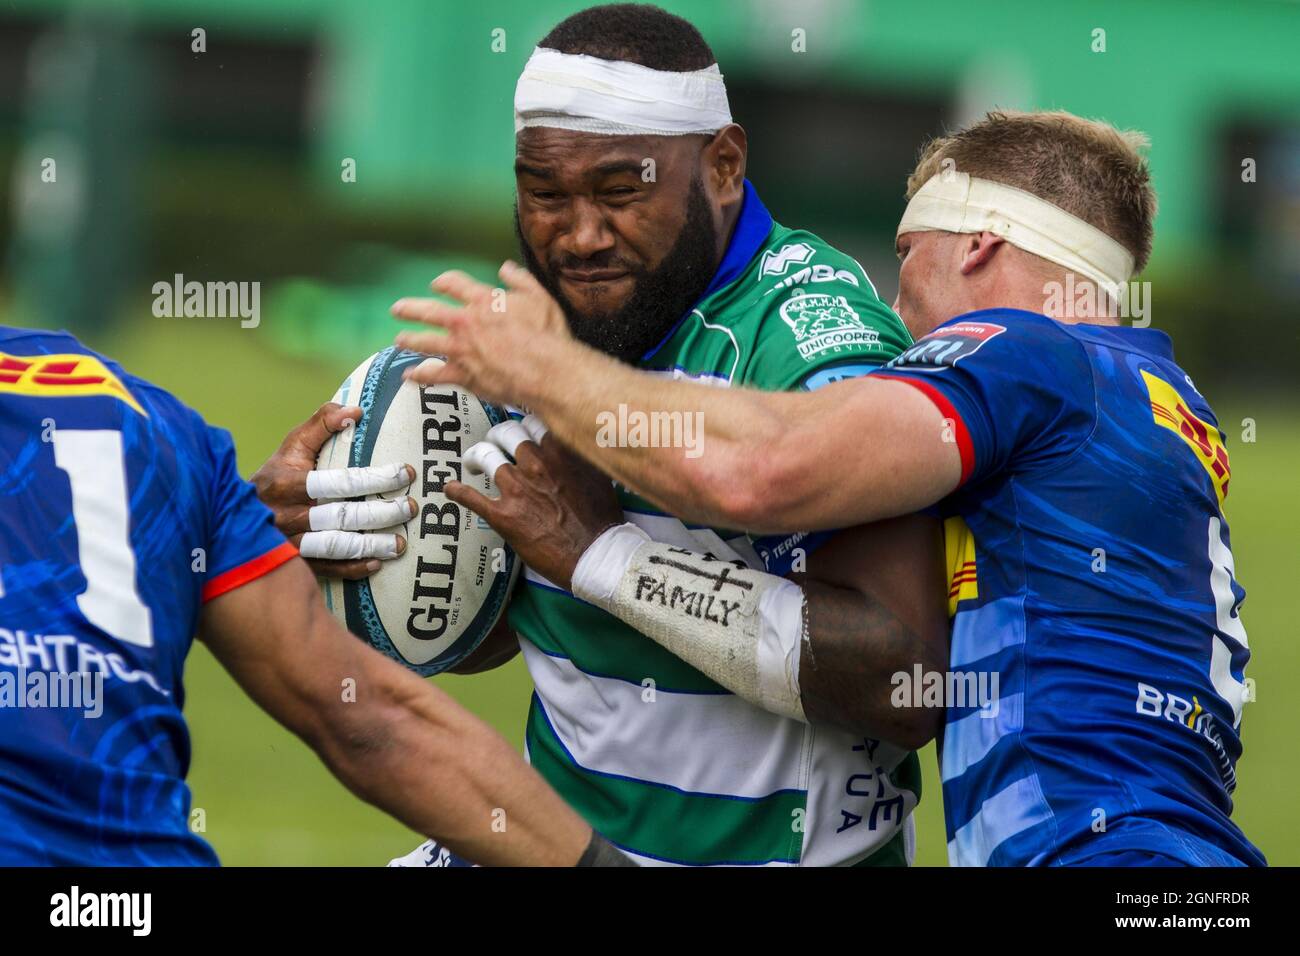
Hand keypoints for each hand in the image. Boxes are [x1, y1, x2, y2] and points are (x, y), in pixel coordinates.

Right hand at [251, 403, 416, 578]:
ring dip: (372, 545)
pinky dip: (352, 569)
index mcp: (285, 483)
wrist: (235, 515)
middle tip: (410, 508)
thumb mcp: (292, 446)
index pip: (339, 481)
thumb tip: (356, 411)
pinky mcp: (292, 564)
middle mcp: (285, 516)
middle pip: (342, 516)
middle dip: (382, 513)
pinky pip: (326, 570)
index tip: (405, 474)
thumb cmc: (276, 475)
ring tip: (400, 544)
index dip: (376, 478)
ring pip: (336, 547)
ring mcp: (288, 544)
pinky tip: (376, 564)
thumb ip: (321, 424)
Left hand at [390, 261, 572, 406]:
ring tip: (400, 339)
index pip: (454, 284)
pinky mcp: (462, 374)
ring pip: (426, 342)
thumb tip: (506, 268)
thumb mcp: (540, 297)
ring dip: (410, 340)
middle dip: (411, 308)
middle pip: (429, 311)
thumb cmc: (546, 334)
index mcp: (483, 300)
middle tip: (398, 309)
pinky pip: (434, 375)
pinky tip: (410, 376)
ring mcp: (460, 349)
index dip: (443, 282)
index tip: (437, 284)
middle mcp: (465, 321)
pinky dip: (421, 375)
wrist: (544, 371)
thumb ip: (521, 280)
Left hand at [446, 417, 622, 590]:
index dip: (523, 424)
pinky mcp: (502, 514)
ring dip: (475, 457)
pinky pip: (469, 496)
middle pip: (505, 434)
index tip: (520, 430)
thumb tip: (579, 444)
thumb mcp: (600, 474)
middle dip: (497, 437)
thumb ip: (582, 456)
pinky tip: (450, 489)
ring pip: (485, 456)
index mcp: (559, 450)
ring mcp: (516, 487)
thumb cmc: (602, 519)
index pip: (531, 421)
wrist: (596, 555)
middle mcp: (534, 463)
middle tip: (495, 444)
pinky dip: (456, 491)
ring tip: (473, 462)